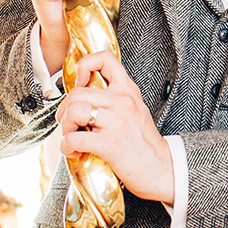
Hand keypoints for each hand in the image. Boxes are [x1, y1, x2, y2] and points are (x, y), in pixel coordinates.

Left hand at [55, 51, 173, 203]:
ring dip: (65, 127)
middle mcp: (123, 102)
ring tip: (72, 137)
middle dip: (65, 110)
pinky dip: (66, 147)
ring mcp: (116, 122)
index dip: (84, 66)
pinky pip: (74, 139)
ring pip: (73, 111)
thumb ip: (115, 100)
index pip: (105, 59)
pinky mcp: (109, 144)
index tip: (80, 84)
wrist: (162, 169)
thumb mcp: (135, 111)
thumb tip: (85, 97)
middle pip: (77, 92)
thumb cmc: (144, 145)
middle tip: (68, 123)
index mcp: (128, 91)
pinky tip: (74, 152)